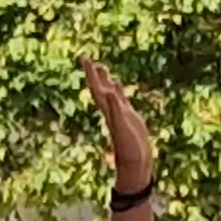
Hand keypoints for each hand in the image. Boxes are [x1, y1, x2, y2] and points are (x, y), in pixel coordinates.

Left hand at [85, 58, 154, 192]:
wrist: (135, 163)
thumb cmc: (129, 148)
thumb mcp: (123, 127)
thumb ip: (116, 109)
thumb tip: (110, 91)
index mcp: (107, 110)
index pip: (96, 88)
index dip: (91, 73)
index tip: (85, 58)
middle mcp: (110, 110)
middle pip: (99, 88)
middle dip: (93, 73)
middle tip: (86, 57)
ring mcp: (119, 113)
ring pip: (109, 92)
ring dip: (104, 79)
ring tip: (100, 66)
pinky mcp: (128, 117)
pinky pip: (120, 99)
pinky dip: (117, 90)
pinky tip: (116, 84)